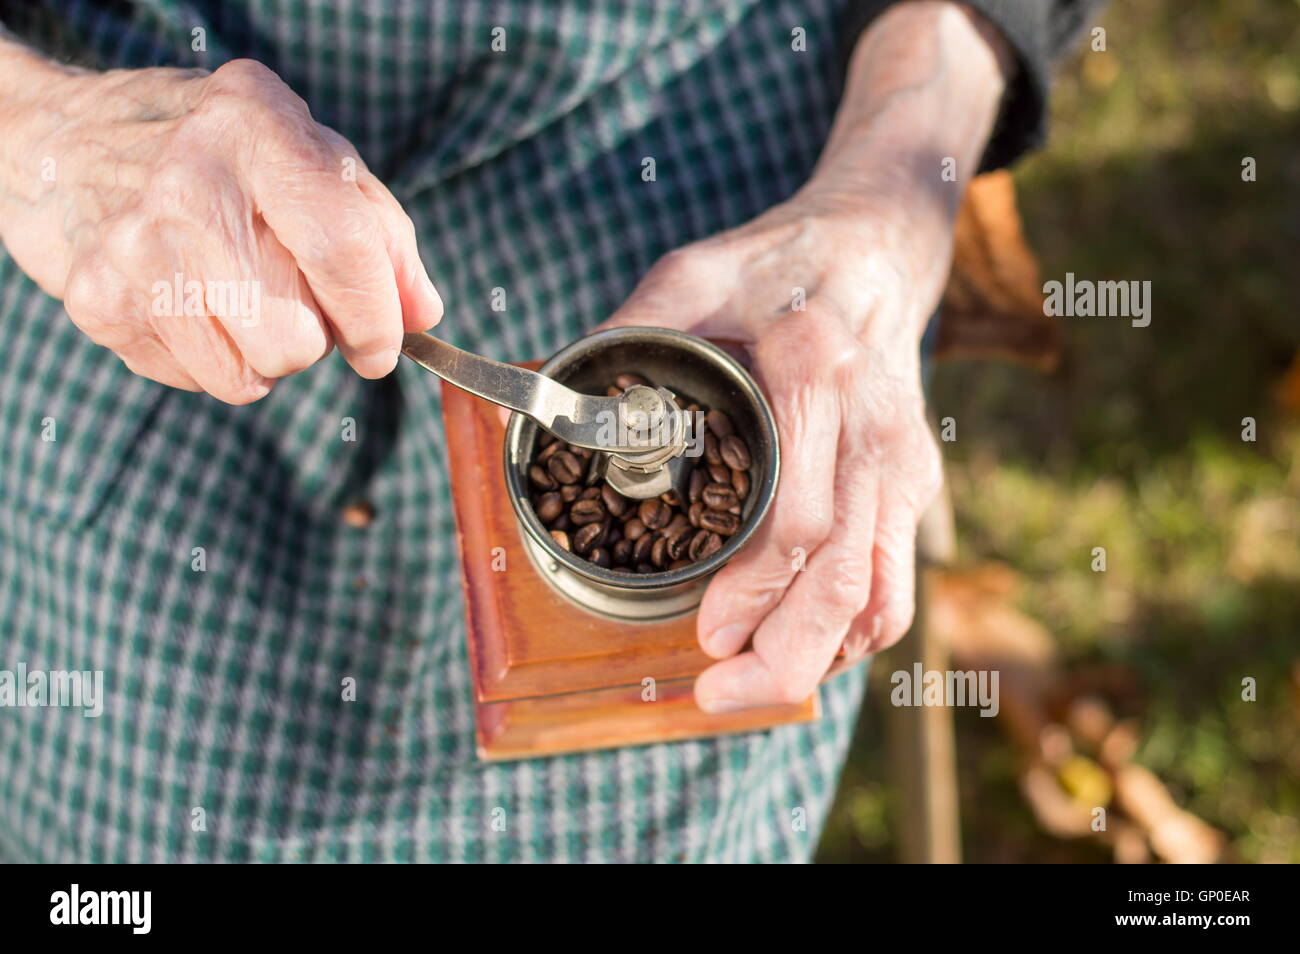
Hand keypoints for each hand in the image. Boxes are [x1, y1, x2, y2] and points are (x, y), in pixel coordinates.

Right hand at [0, 56, 440, 401]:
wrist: (74, 146)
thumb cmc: (226, 159)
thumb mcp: (317, 162)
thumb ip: (384, 240)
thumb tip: (420, 317)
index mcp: (258, 128)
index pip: (342, 251)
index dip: (375, 320)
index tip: (381, 348)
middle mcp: (188, 182)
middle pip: (296, 339)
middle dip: (313, 338)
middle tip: (289, 295)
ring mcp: (133, 246)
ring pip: (248, 376)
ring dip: (262, 353)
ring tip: (237, 292)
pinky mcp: (96, 302)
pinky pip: (198, 381)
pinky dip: (211, 357)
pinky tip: (190, 299)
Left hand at [599, 1, 1009, 710]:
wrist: (873, 248)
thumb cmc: (776, 265)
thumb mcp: (694, 274)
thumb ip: (631, 329)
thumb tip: (556, 402)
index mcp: (814, 373)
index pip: (798, 515)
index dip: (752, 591)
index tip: (703, 636)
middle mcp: (872, 432)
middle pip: (845, 579)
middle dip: (783, 657)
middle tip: (715, 693)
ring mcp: (902, 464)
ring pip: (880, 597)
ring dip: (818, 660)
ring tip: (747, 686)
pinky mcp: (913, 485)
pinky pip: (893, 585)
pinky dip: (850, 637)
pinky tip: (797, 651)